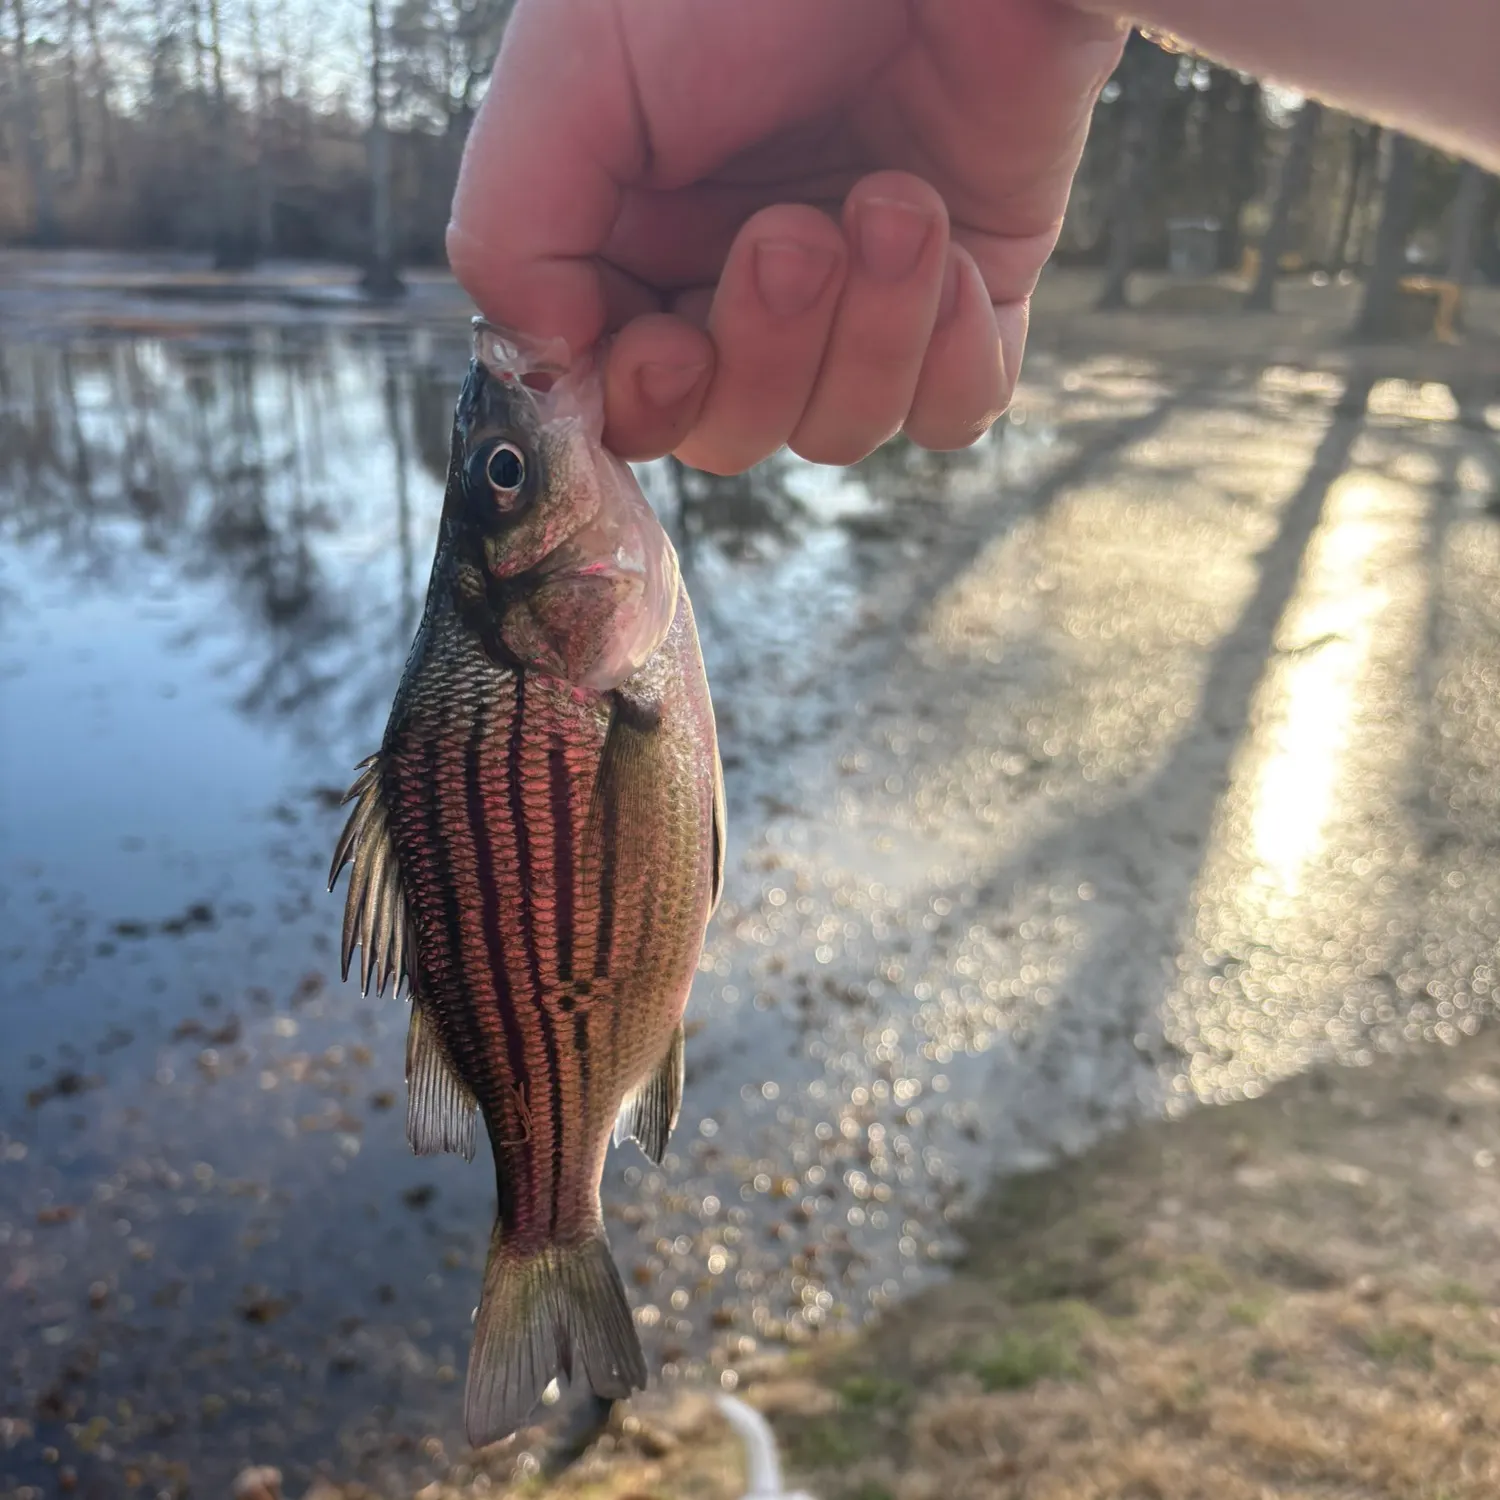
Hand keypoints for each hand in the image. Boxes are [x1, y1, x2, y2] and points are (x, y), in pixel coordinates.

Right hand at [448, 0, 1124, 471]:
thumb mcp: (572, 65)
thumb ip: (510, 232)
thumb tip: (548, 370)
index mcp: (640, 237)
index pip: (625, 398)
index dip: (645, 405)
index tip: (667, 350)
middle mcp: (744, 282)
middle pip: (731, 431)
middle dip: (762, 356)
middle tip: (792, 233)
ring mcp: (860, 297)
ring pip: (839, 429)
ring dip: (864, 336)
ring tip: (892, 200)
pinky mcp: (970, 292)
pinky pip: (953, 410)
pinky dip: (948, 361)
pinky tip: (947, 253)